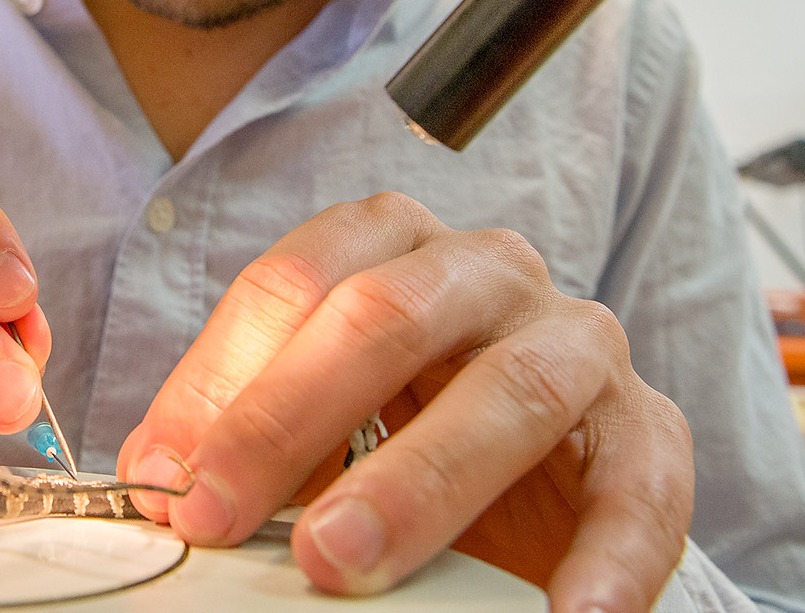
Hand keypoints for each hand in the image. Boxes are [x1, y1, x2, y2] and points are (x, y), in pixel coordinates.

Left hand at [117, 192, 692, 612]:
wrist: (533, 480)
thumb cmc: (398, 430)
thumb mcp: (312, 421)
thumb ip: (241, 434)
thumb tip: (156, 482)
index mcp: (387, 243)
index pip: (292, 283)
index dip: (221, 380)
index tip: (169, 480)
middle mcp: (483, 271)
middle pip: (384, 315)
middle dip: (289, 418)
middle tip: (221, 517)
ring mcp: (575, 339)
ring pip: (507, 388)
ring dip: (415, 483)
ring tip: (339, 562)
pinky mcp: (647, 429)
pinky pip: (639, 483)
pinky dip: (608, 555)